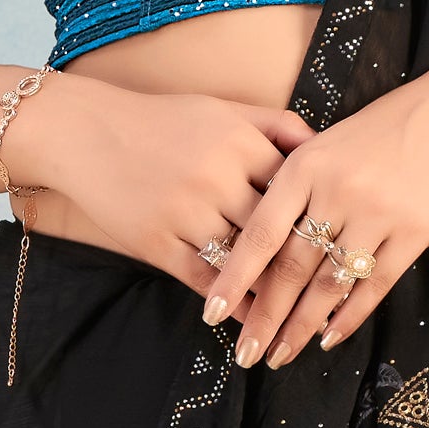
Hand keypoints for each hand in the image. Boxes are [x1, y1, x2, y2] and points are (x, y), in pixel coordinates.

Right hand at [5, 72, 310, 297]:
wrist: (86, 133)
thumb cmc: (161, 120)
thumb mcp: (222, 109)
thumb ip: (274, 125)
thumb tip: (321, 146)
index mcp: (239, 142)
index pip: (295, 188)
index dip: (318, 216)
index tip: (342, 240)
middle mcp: (216, 178)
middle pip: (274, 230)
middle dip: (304, 261)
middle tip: (335, 289)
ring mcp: (185, 212)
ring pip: (242, 260)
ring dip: (271, 291)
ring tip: (300, 316)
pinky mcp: (156, 242)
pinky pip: (204, 279)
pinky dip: (231, 302)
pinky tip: (251, 318)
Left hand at [203, 70, 428, 370]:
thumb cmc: (382, 129)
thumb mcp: (326, 143)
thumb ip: (295, 187)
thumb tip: (262, 247)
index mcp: (305, 165)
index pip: (260, 235)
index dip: (233, 278)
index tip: (212, 313)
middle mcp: (336, 191)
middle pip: (291, 268)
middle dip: (265, 318)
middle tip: (247, 354)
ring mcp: (376, 213)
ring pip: (329, 283)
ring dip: (302, 326)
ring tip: (282, 354)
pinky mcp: (414, 231)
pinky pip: (374, 284)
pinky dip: (350, 315)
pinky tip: (329, 336)